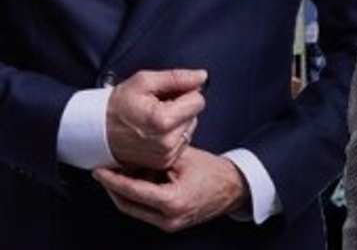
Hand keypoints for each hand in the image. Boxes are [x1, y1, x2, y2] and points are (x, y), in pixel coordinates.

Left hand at [94, 147, 248, 232]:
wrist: (235, 188)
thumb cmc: (214, 172)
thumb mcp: (185, 158)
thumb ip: (157, 158)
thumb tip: (131, 154)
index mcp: (172, 201)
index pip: (132, 191)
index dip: (112, 180)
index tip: (99, 170)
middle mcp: (167, 219)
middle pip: (127, 204)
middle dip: (113, 187)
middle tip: (106, 170)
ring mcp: (168, 224)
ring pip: (134, 209)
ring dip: (124, 192)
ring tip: (124, 172)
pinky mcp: (169, 224)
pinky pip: (145, 211)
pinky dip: (138, 196)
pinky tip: (139, 180)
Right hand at [105, 69, 206, 171]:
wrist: (97, 131)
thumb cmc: (118, 104)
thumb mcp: (144, 82)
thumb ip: (177, 77)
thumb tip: (202, 76)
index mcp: (163, 120)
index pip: (198, 101)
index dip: (185, 93)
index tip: (168, 95)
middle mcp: (166, 141)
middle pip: (194, 115)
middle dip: (181, 108)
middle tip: (157, 107)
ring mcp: (165, 155)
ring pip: (189, 128)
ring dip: (177, 122)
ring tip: (154, 120)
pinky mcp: (163, 162)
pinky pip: (181, 142)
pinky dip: (172, 135)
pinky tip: (154, 132)